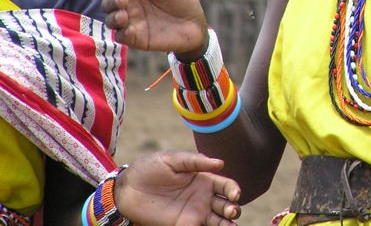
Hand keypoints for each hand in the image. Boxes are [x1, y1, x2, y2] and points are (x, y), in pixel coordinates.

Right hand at [103, 0, 208, 57]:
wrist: (195, 23)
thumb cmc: (182, 0)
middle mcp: (130, 7)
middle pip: (107, 4)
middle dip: (111, 1)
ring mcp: (132, 23)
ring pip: (110, 21)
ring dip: (113, 18)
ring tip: (123, 15)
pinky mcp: (138, 39)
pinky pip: (122, 37)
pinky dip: (122, 34)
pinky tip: (131, 30)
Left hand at [115, 151, 240, 225]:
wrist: (127, 188)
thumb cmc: (150, 168)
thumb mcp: (172, 159)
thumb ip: (196, 161)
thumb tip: (220, 164)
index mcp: (204, 179)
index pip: (226, 186)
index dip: (234, 190)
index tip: (234, 194)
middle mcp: (203, 198)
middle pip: (226, 206)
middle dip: (233, 210)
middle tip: (231, 212)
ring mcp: (194, 213)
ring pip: (217, 222)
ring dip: (226, 225)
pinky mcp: (182, 225)